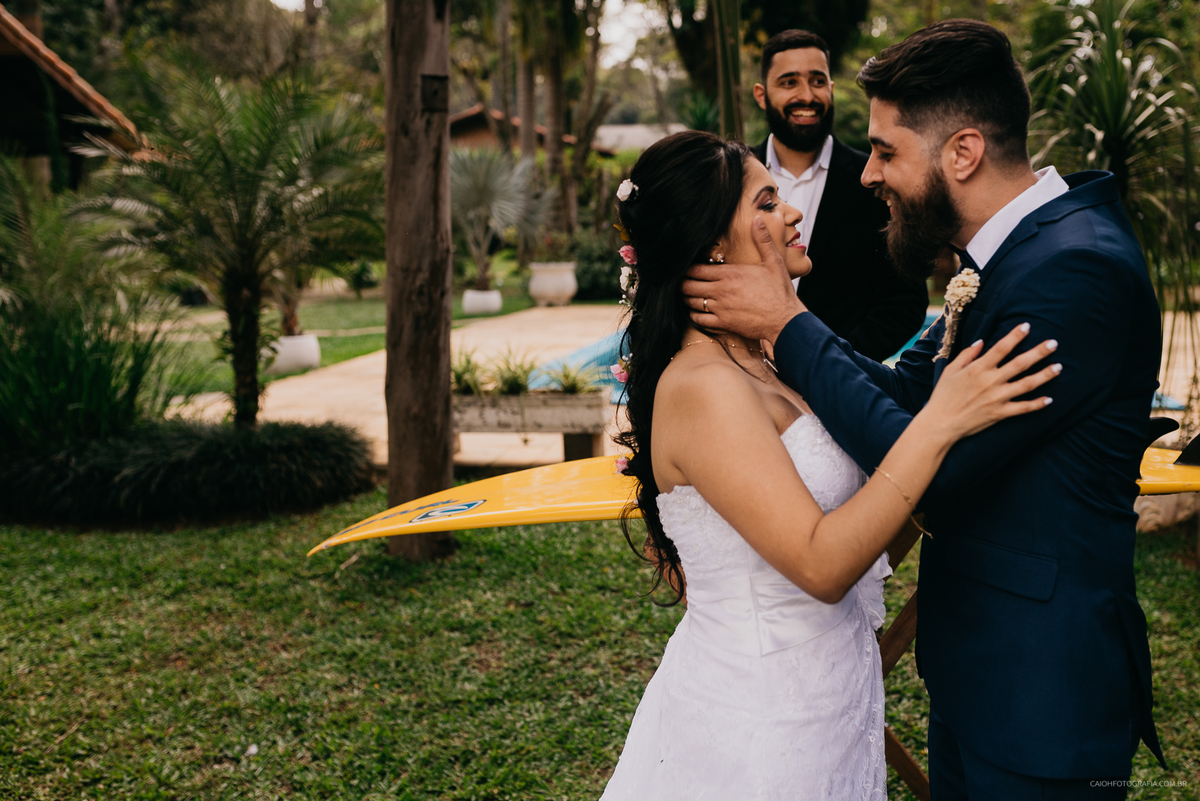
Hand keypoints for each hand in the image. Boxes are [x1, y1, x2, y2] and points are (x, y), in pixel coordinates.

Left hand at [681, 217, 806, 342]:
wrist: (785, 320)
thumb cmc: (780, 292)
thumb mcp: (773, 262)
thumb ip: (762, 240)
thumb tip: (757, 219)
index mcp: (729, 274)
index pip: (696, 269)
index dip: (687, 268)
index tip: (686, 268)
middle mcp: (721, 290)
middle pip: (688, 285)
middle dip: (683, 282)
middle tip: (683, 281)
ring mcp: (720, 308)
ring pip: (691, 302)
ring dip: (687, 298)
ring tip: (688, 295)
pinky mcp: (723, 324)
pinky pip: (698, 320)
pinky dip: (693, 315)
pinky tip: (696, 312)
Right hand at [924, 322, 1060, 439]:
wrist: (940, 424)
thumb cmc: (942, 396)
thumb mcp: (950, 370)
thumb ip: (967, 355)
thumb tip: (982, 342)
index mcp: (978, 368)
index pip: (1001, 348)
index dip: (1015, 336)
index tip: (1027, 326)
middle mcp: (991, 381)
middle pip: (1020, 364)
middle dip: (1038, 352)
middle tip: (1054, 343)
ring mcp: (997, 398)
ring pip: (1027, 385)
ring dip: (1044, 375)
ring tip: (1059, 367)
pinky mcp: (1000, 413)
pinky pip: (1023, 408)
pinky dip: (1037, 404)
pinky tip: (1050, 399)